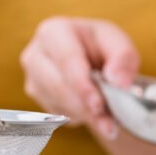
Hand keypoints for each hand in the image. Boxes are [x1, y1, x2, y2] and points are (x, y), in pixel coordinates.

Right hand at [19, 17, 138, 136]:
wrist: (88, 57)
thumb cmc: (102, 47)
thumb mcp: (120, 45)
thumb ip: (124, 59)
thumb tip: (119, 81)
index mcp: (54, 31)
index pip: (66, 60)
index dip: (82, 85)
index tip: (98, 105)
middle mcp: (35, 52)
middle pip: (57, 85)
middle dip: (84, 106)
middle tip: (109, 123)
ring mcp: (31, 75)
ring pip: (56, 102)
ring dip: (83, 115)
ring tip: (107, 120)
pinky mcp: (34, 94)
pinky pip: (54, 112)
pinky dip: (76, 117)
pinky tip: (90, 111)